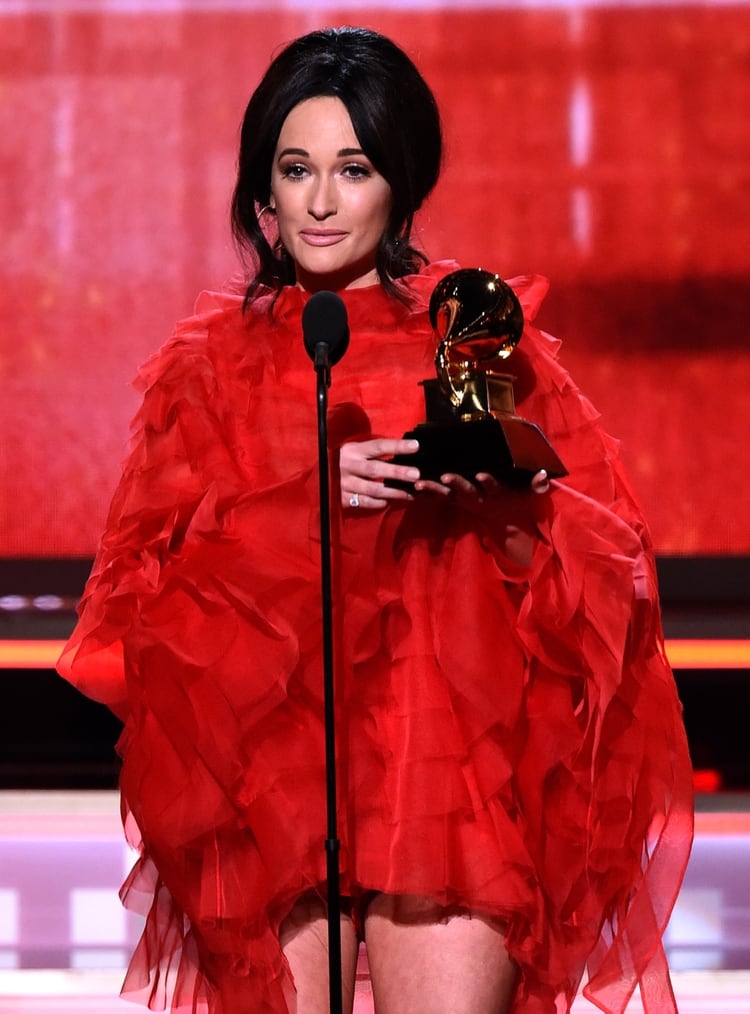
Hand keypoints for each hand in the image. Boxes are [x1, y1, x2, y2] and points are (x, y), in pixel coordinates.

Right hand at [340, 437, 420, 509]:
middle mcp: (348, 466)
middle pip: (376, 470)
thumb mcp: (354, 450)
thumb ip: (372, 452)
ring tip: (409, 493)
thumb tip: (402, 452)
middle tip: (416, 474)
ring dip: (393, 492)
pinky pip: (364, 502)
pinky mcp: (342, 498)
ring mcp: (344, 483)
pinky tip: (388, 502)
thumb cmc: (341, 460)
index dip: (397, 446)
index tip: (415, 446)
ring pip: (373, 489)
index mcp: (353, 450)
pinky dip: (378, 503)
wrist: (317, 475)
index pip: (378, 446)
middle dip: (397, 472)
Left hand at [414, 468, 550, 500]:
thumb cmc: (520, 503)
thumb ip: (538, 485)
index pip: (493, 486)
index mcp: (497, 493)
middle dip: (456, 483)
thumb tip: (543, 475)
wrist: (509, 524)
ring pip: (449, 494)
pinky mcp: (457, 500)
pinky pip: (440, 496)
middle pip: (466, 490)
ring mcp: (467, 500)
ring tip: (419, 485)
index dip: (488, 481)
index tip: (481, 475)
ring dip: (434, 490)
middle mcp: (480, 497)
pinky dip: (427, 492)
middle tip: (444, 477)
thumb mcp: (532, 496)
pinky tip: (411, 487)